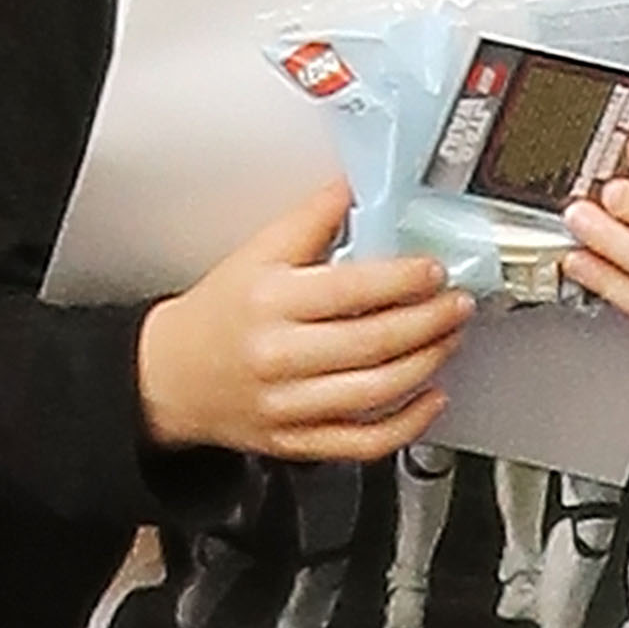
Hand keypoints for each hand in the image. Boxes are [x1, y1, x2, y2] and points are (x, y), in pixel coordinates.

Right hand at [137, 182, 470, 463]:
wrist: (171, 377)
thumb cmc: (218, 312)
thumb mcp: (256, 254)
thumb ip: (309, 221)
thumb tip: (353, 184)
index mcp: (272, 302)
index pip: (350, 290)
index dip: (401, 280)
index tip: (433, 269)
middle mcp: (281, 357)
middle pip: (371, 343)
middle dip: (428, 322)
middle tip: (457, 303)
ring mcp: (289, 406)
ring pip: (373, 394)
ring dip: (425, 365)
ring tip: (449, 338)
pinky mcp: (296, 442)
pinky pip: (361, 443)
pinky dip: (405, 425)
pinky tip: (430, 399)